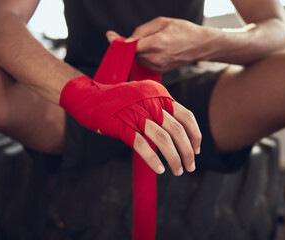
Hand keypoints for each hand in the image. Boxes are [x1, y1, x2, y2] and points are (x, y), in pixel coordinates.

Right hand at [60, 76, 200, 175]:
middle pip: (177, 130)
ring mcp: (135, 113)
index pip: (186, 116)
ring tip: (178, 171)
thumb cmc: (116, 100)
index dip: (195, 135)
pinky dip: (153, 159)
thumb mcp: (142, 97)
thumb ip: (159, 109)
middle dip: (187, 152)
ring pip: (163, 139)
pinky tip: (159, 169)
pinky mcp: (121, 126)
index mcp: (158, 94)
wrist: (87, 96)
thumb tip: (176, 133)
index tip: (196, 150)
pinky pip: (142, 145)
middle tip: (190, 167)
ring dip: (174, 158)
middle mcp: (150, 102)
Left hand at [106, 17, 220, 72]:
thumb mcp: (162, 22)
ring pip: (136, 59)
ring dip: (133, 51)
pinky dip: (140, 56)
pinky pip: (143, 63)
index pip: (131, 46)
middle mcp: (156, 58)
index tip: (110, 37)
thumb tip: (127, 39)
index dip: (119, 42)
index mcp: (157, 44)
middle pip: (131, 54)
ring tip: (142, 41)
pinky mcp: (159, 71)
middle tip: (119, 37)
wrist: (200, 46)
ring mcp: (157, 67)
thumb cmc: (183, 30)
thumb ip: (142, 31)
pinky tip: (146, 49)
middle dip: (124, 46)